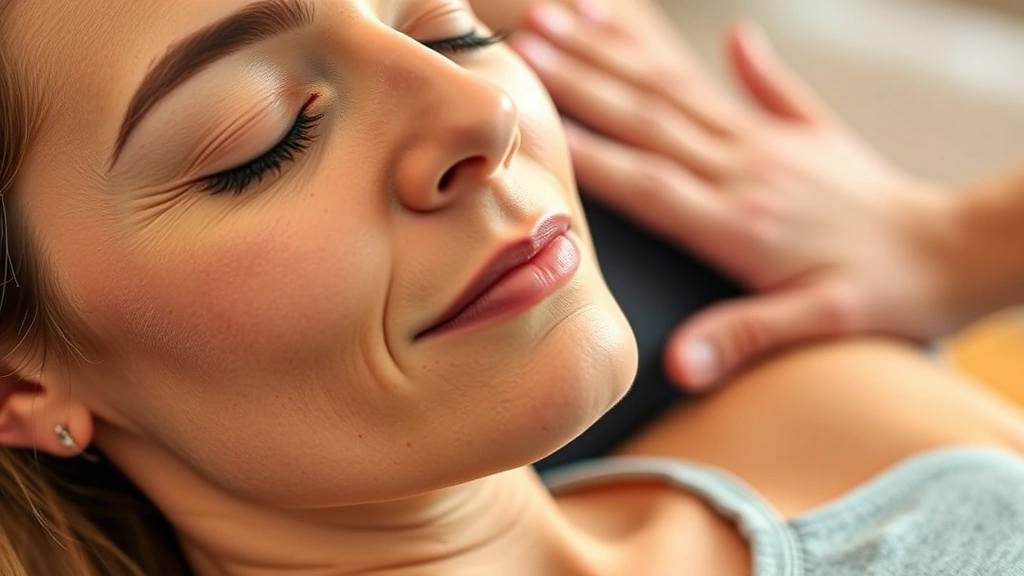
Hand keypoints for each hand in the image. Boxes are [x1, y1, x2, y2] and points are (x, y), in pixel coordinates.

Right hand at [511, 3, 959, 389]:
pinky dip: (725, 55)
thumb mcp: (817, 327)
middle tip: (531, 42)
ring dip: (623, 52)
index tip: (534, 117)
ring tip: (573, 18)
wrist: (952, 251)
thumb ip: (744, 337)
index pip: (646, 180)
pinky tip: (716, 30)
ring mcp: (768, 143)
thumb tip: (677, 366)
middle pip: (649, 118)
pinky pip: (751, 82)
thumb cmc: (884, 294)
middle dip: (584, 79)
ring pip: (680, 91)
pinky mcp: (796, 130)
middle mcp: (746, 169)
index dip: (587, 149)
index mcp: (740, 219)